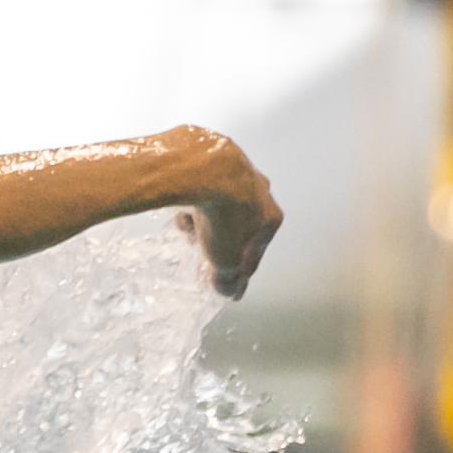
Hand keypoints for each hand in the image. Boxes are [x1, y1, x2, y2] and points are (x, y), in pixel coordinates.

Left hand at [173, 131, 282, 298]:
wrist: (201, 170)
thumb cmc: (222, 218)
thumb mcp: (225, 260)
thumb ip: (229, 279)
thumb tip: (230, 291)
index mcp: (271, 218)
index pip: (255, 255)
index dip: (239, 273)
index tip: (228, 285)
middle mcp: (261, 193)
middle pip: (236, 229)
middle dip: (218, 243)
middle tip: (201, 252)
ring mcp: (239, 173)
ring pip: (218, 209)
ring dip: (203, 223)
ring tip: (188, 229)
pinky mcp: (215, 161)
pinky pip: (203, 191)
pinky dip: (193, 202)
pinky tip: (182, 209)